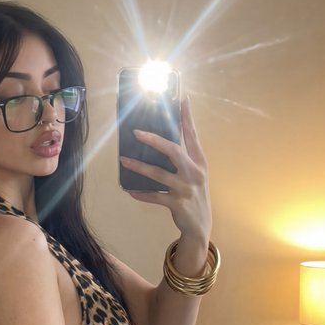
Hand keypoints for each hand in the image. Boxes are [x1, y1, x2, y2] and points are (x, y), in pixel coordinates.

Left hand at [119, 94, 211, 244]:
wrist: (201, 226)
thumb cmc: (194, 194)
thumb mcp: (194, 174)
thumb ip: (182, 159)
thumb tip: (158, 143)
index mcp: (199, 162)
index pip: (192, 135)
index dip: (187, 117)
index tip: (182, 99)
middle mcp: (195, 173)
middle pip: (174, 150)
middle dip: (154, 140)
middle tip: (136, 132)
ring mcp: (186, 189)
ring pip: (159, 174)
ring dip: (139, 167)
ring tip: (124, 161)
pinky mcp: (177, 204)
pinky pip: (155, 196)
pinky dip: (141, 193)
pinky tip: (130, 190)